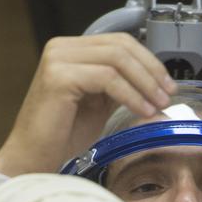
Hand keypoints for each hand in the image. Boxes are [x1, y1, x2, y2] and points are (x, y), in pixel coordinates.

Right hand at [0, 35, 176, 176]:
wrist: (34, 158)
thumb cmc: (61, 137)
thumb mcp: (98, 105)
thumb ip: (118, 87)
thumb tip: (152, 85)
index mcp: (71, 51)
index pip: (119, 42)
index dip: (148, 61)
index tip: (167, 84)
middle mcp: (62, 48)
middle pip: (120, 46)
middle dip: (151, 70)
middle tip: (168, 94)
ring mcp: (58, 59)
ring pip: (117, 60)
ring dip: (144, 83)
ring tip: (158, 105)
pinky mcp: (59, 77)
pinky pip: (107, 79)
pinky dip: (130, 95)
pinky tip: (142, 110)